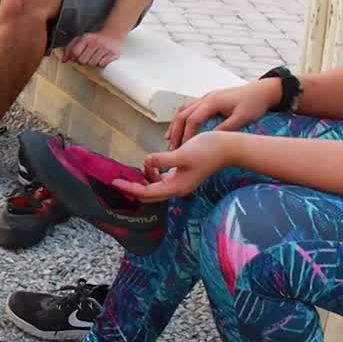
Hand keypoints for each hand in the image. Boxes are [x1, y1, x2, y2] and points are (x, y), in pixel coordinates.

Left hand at [61, 30, 123, 66]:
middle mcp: (95, 42)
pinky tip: (101, 58)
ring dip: (92, 63)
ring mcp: (105, 48)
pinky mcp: (113, 53)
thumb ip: (69, 49)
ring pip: (92, 64)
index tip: (76, 57)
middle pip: (83, 61)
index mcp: (86, 38)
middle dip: (83, 61)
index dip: (74, 58)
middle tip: (87, 56)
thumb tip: (63, 60)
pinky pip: (102, 64)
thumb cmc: (94, 38)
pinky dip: (101, 63)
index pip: (75, 53)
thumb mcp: (80, 39)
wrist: (113, 33)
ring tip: (94, 57)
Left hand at [112, 130, 234, 201]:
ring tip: (136, 168)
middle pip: (148, 194)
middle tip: (118, 178)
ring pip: (153, 186)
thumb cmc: (208, 150)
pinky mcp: (181, 174)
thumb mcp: (182, 154)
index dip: (129, 188)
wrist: (228, 148)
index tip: (115, 182)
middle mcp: (176, 188)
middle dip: (132, 187)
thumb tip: (147, 161)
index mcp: (176, 187)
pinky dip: (151, 173)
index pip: (146, 192)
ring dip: (142, 179)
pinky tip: (150, 163)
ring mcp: (179, 182)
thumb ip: (163, 160)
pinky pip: (160, 179)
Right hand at [167, 79, 278, 148]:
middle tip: (172, 147)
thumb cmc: (254, 104)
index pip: (192, 119)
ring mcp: (206, 97)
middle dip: (175, 131)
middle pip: (182, 114)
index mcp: (213, 102)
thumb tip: (210, 139)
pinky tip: (180, 127)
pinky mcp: (208, 99)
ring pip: (183, 110)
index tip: (183, 148)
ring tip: (170, 139)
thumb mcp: (242, 118)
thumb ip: (226, 128)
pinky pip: (188, 108)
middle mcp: (206, 98)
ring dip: (175, 124)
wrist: (262, 91)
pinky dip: (181, 118)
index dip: (186, 135)